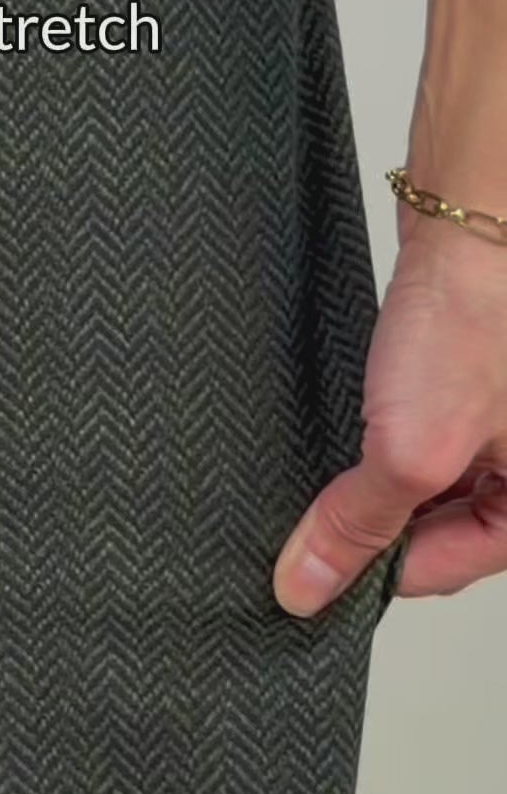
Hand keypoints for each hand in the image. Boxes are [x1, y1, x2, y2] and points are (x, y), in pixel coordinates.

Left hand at [273, 199, 506, 615]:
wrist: (478, 206)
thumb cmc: (485, 310)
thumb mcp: (413, 449)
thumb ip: (359, 526)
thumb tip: (308, 587)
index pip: (446, 568)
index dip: (372, 571)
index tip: (308, 571)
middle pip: (438, 529)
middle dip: (376, 525)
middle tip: (313, 524)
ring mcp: (502, 422)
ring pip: (426, 483)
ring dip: (374, 484)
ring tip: (333, 472)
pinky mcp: (469, 383)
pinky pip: (424, 436)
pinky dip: (383, 440)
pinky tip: (352, 430)